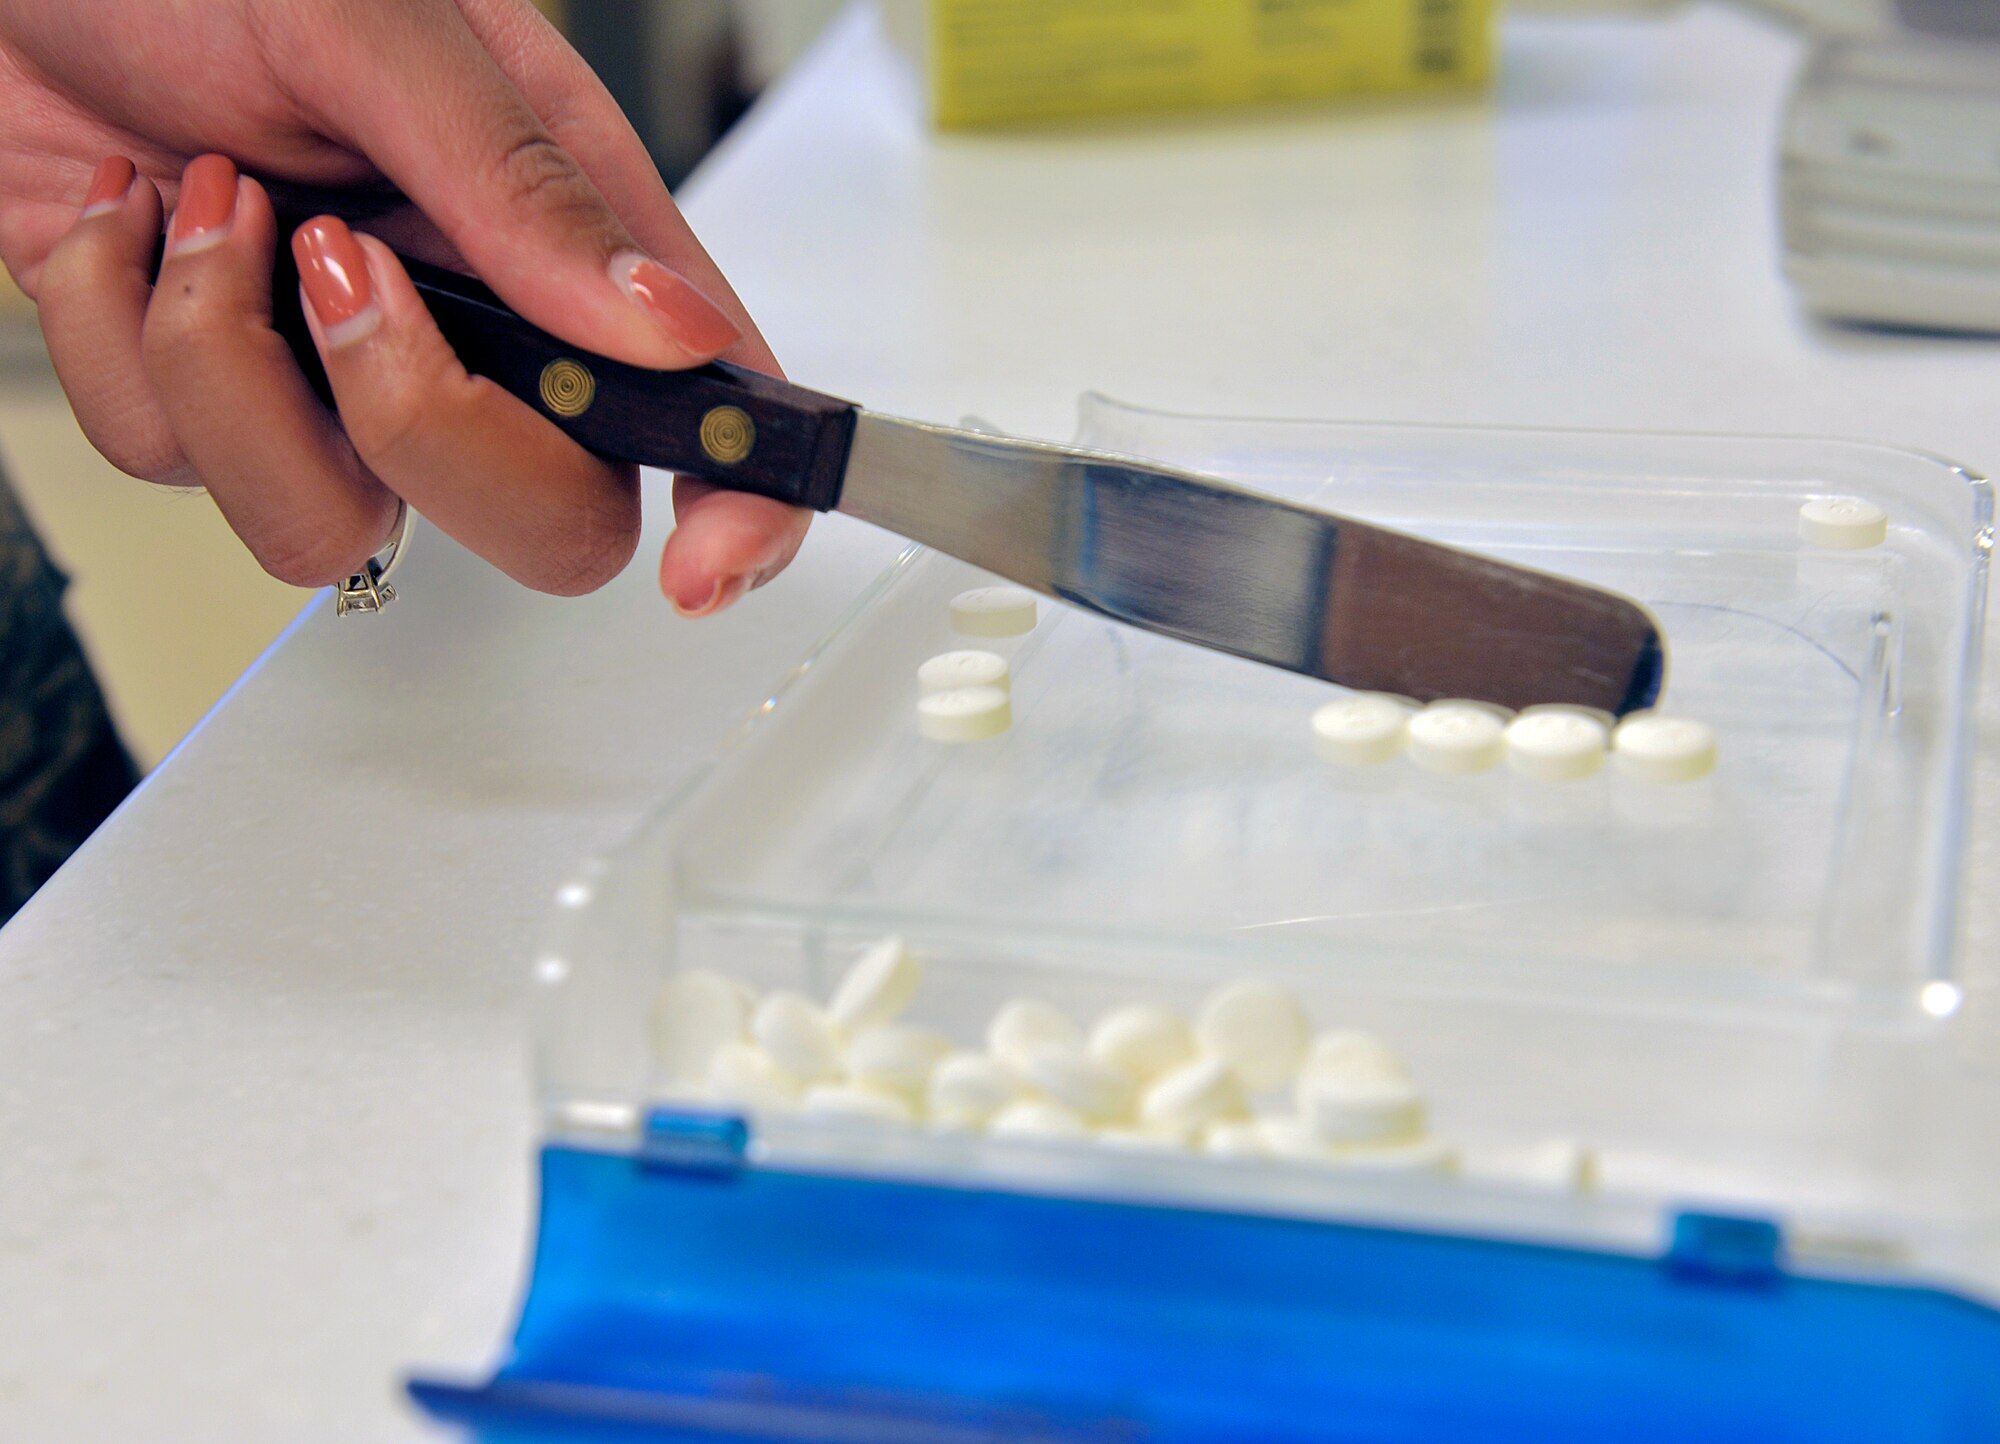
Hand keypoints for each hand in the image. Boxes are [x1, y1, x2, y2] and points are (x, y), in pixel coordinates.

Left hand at [0, 0, 806, 610]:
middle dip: (425, 430)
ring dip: (230, 377)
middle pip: (546, 524)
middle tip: (338, 272)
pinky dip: (117, 335)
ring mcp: (342, 383)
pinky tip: (127, 220)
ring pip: (333, 532)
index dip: (741, 508)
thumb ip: (524, 186)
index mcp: (563, 235)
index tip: (703, 564)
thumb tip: (671, 328)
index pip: (710, 410)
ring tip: (205, 210)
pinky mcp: (214, 400)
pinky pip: (174, 467)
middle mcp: (474, 331)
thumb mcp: (380, 25)